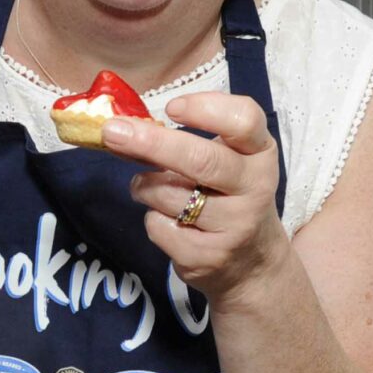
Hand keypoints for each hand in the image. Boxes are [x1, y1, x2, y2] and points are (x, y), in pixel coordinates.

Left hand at [107, 92, 291, 300]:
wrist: (252, 264)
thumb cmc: (229, 196)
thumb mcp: (230, 161)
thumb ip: (190, 139)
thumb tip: (125, 127)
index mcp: (260, 153)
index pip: (244, 120)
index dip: (206, 108)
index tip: (172, 108)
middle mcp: (255, 188)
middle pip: (202, 160)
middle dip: (152, 143)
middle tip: (112, 131)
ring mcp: (234, 226)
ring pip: (169, 194)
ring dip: (144, 185)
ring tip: (147, 186)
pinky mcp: (208, 257)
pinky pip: (159, 226)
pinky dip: (153, 218)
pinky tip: (169, 220)